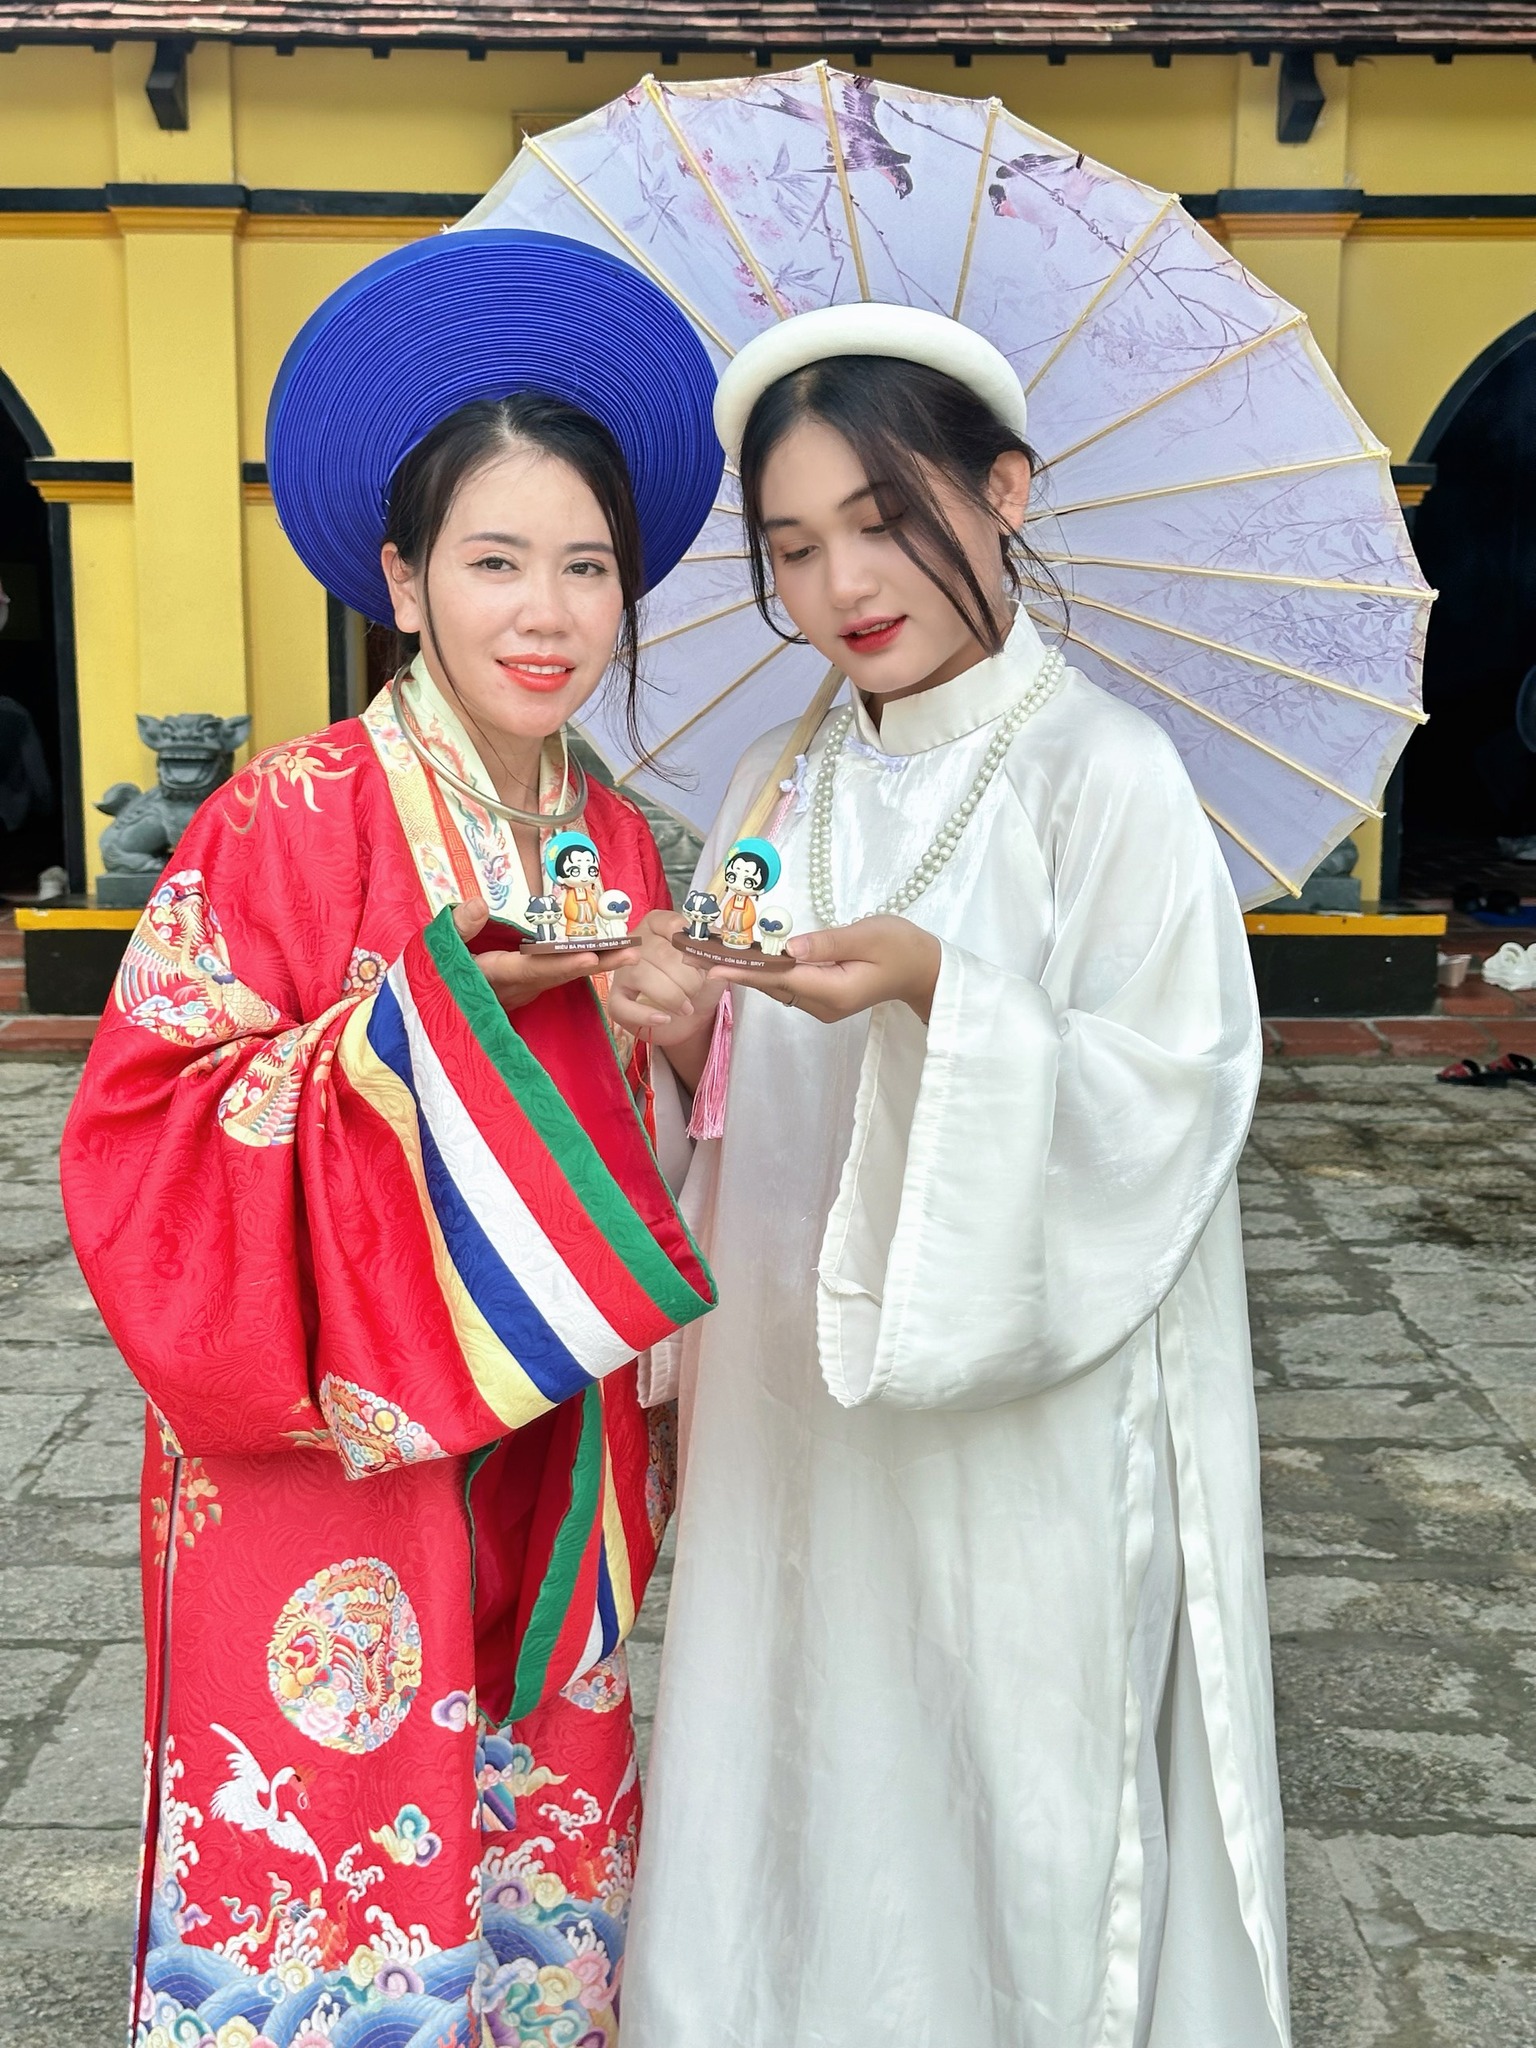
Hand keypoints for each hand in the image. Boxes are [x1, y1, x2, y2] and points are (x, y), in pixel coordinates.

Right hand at [452, 898, 634, 1015]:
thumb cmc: (440, 970)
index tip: (589, 956)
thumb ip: (458, 927)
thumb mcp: (440, 948)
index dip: (561, 964)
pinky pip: (562, 975)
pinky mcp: (531, 986)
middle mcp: (517, 987)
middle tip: (631, 953)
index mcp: (495, 975)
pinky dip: (587, 964)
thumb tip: (479, 903)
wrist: (441, 1001)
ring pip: (565, 977)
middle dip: (596, 964)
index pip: (533, 969)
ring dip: (599, 965)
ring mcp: (526, 989)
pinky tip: (611, 954)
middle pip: (560, 975)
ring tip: (632, 951)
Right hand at [605, 909, 723, 1049]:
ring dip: (671, 995)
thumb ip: (714, 952)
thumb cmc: (698, 981)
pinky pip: (623, 1006)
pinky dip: (646, 1015)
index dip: (693, 947)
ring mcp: (623, 971)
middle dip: (686, 977)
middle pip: (659, 952)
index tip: (703, 964)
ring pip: (641, 976)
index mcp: (658, 925)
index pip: (673, 924)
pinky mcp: (617, 999)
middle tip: (696, 990)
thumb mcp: (712, 963)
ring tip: (686, 1007)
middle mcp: (637, 943)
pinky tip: (664, 1019)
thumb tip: (715, 955)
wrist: (691, 1015)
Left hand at [714, 914, 940, 1024]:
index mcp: (833, 991)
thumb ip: (828, 941)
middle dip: (735, 970)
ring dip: (747, 970)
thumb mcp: (870, 935)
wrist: (924, 968)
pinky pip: (788, 984)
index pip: (780, 978)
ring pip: (777, 986)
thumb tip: (788, 946)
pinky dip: (766, 971)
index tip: (711, 967)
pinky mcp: (823, 997)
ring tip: (710, 952)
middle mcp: (822, 1004)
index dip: (744, 971)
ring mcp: (822, 1004)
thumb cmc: (902, 946)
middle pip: (772, 985)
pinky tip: (747, 957)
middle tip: (695, 954)